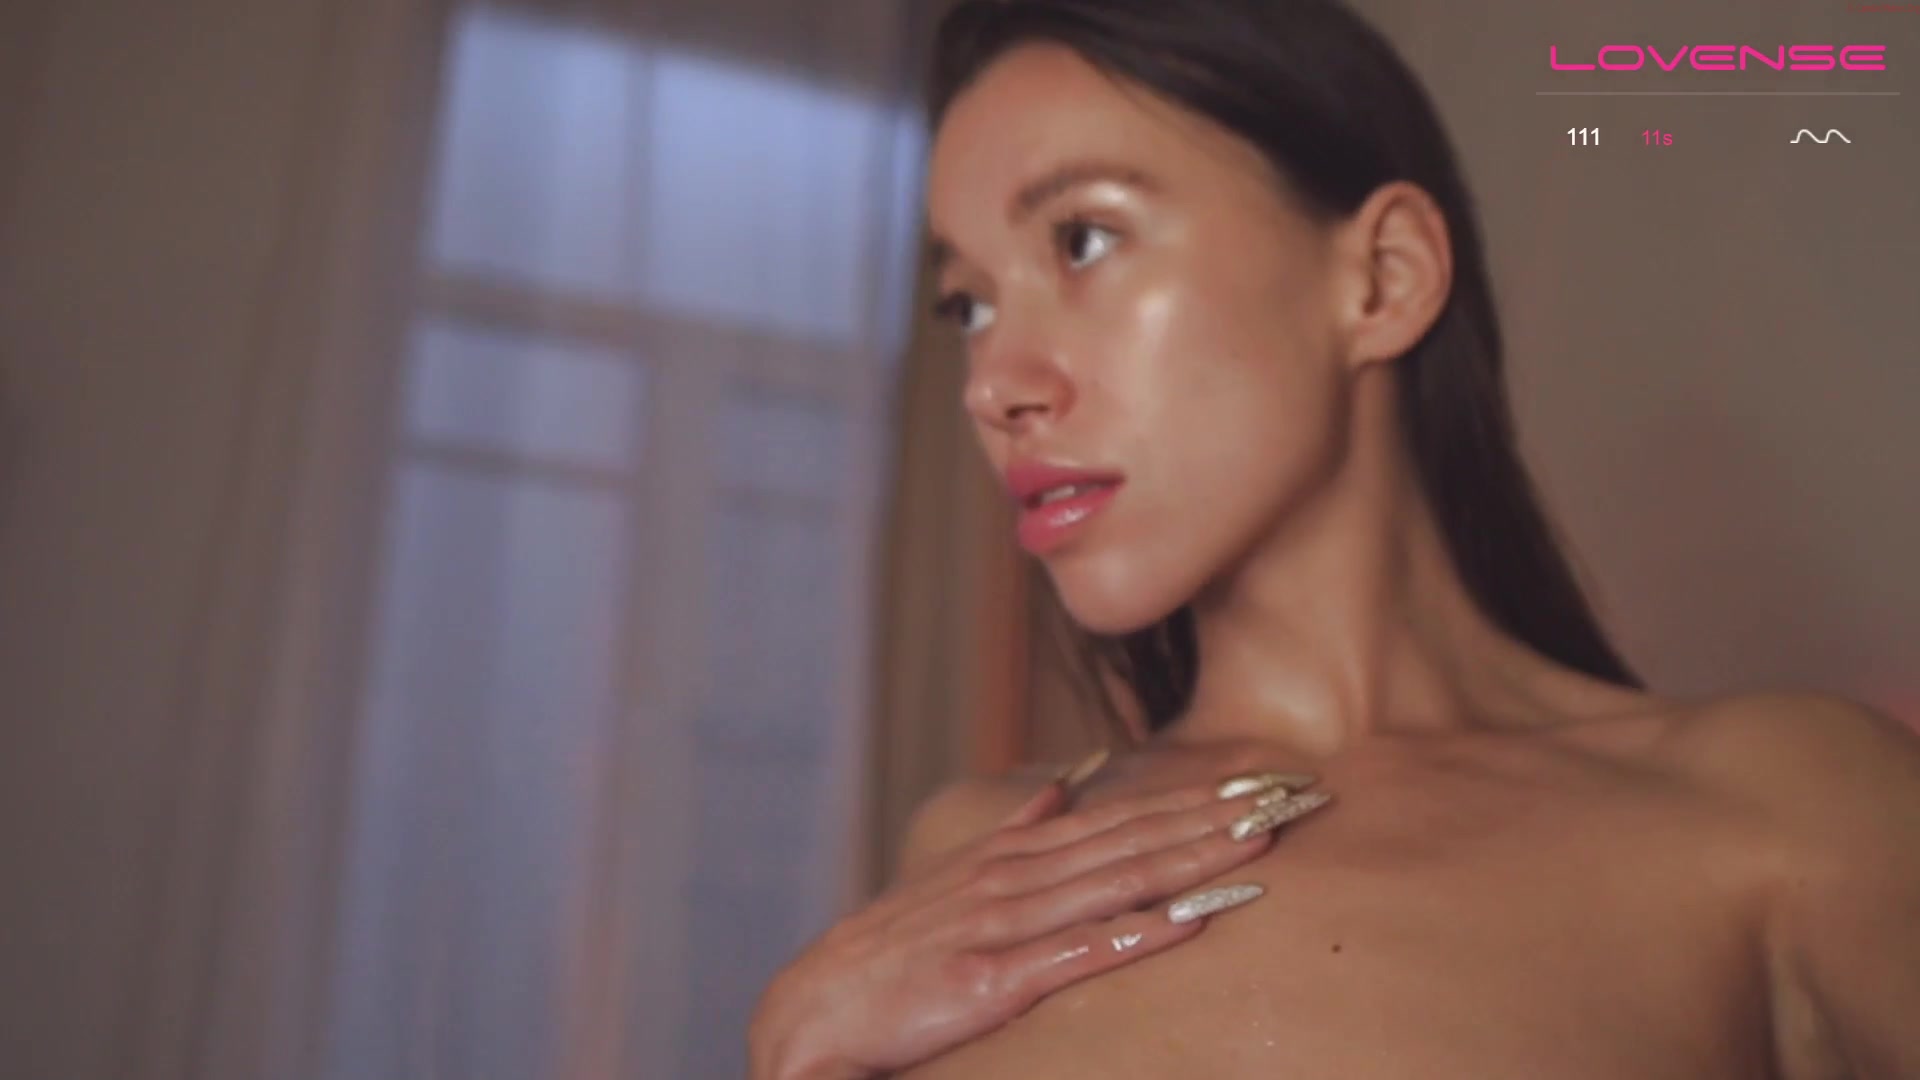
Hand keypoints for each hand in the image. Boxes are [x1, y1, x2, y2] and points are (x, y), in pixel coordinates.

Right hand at [747, 768, 1328, 1078]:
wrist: (809, 1014)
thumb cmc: (887, 957)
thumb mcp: (951, 883)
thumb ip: (1011, 838)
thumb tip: (1059, 793)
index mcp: (1012, 858)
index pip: (1120, 819)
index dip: (1193, 796)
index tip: (1262, 776)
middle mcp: (1013, 880)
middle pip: (1133, 840)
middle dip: (1215, 816)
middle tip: (1294, 792)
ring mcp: (1002, 927)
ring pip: (1115, 884)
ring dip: (1191, 858)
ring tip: (1260, 837)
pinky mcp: (988, 982)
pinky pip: (1074, 955)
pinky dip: (1134, 935)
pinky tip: (1188, 921)